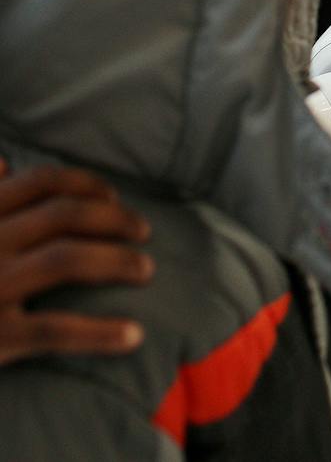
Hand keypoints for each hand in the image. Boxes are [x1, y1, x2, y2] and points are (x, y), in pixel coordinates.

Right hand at [0, 159, 153, 364]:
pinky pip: (56, 330)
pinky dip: (99, 332)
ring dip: (118, 261)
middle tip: (144, 232)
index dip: (85, 184)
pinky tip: (133, 334)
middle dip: (115, 218)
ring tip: (147, 270)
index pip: (40, 182)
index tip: (113, 194)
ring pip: (69, 260)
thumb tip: (0, 166)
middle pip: (66, 216)